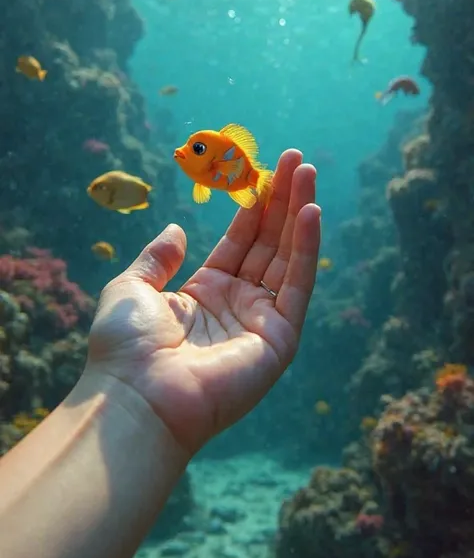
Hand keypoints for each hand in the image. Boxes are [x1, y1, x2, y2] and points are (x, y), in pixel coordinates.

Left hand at [88, 149, 320, 454]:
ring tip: (307, 171)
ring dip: (299, 213)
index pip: (239, 242)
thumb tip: (177, 229)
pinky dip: (307, 248)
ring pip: (287, 258)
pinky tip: (311, 210)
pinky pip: (298, 286)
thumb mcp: (130, 288)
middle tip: (295, 159)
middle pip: (267, 243)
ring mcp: (260, 322)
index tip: (264, 171)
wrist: (135, 397)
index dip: (252, 206)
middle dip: (281, 201)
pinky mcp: (278, 340)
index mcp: (204, 294)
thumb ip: (157, 258)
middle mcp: (236, 305)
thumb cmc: (124, 347)